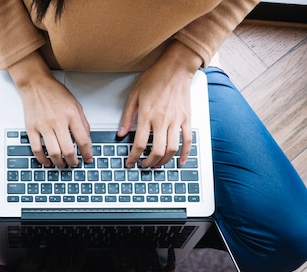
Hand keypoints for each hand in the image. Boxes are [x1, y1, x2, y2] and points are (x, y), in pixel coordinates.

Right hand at [8, 52, 91, 168]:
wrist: (35, 84)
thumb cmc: (55, 93)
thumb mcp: (75, 105)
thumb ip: (82, 123)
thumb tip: (87, 140)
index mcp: (71, 115)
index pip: (83, 140)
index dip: (87, 153)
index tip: (88, 159)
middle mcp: (58, 121)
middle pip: (68, 150)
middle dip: (73, 161)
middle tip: (74, 164)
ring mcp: (44, 126)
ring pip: (53, 152)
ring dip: (59, 163)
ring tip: (62, 165)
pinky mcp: (31, 128)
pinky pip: (37, 149)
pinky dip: (42, 159)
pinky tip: (47, 161)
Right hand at [117, 243, 175, 271]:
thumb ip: (117, 266)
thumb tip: (110, 253)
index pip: (128, 266)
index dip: (125, 254)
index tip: (123, 243)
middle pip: (143, 265)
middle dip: (138, 251)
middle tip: (135, 241)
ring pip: (155, 265)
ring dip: (151, 252)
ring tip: (146, 241)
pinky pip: (170, 267)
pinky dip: (171, 258)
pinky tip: (170, 248)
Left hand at [120, 41, 202, 167]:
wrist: (176, 67)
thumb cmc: (155, 78)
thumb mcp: (134, 95)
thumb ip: (127, 116)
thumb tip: (120, 133)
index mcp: (147, 115)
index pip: (139, 143)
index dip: (133, 157)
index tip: (130, 163)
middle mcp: (162, 120)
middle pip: (157, 150)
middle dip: (149, 163)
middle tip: (143, 165)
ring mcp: (176, 120)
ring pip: (172, 149)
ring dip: (164, 161)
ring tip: (157, 164)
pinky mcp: (187, 119)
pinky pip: (188, 141)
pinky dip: (185, 154)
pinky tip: (180, 162)